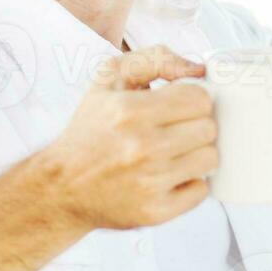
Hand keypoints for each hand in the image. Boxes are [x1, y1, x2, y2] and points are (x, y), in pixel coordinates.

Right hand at [41, 45, 217, 228]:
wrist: (61, 186)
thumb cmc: (91, 130)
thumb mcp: (110, 79)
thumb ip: (155, 59)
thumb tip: (197, 69)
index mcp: (130, 111)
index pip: (200, 99)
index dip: (192, 100)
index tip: (179, 107)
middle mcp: (141, 147)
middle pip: (208, 128)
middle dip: (195, 126)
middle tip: (175, 131)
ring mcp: (149, 182)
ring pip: (209, 159)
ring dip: (196, 154)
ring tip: (173, 153)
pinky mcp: (155, 211)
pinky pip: (201, 191)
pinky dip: (190, 183)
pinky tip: (168, 177)